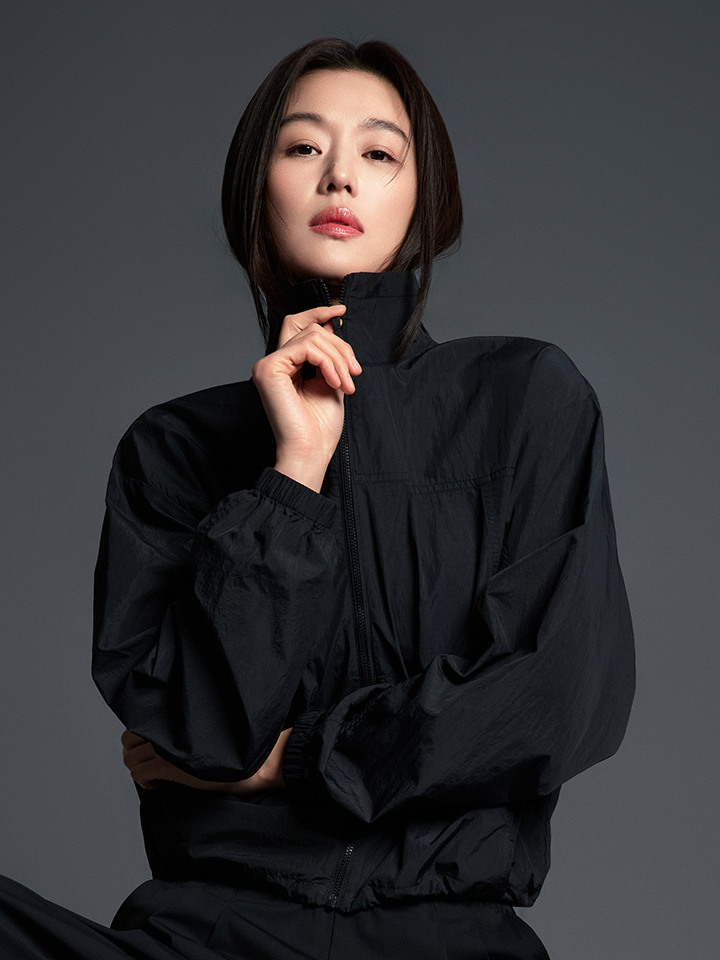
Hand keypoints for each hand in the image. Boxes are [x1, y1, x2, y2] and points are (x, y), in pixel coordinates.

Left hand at [121, 728, 291, 794]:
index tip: (150, 747)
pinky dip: (144, 782)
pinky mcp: (169, 766)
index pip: (140, 721)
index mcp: (179, 718)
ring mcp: (167, 748)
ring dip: (138, 768)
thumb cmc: (238, 751)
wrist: (257, 764)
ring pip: (130, 758)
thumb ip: (188, 731)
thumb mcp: (209, 736)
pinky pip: (139, 773)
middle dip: (133, 752)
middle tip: (149, 761)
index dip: (140, 736)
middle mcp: (169, 730)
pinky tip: (158, 785)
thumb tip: (164, 740)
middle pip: (129, 738)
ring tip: (154, 774)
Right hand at [252, 305, 360, 491]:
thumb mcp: (331, 381)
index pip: (298, 324)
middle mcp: (272, 362)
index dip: (319, 312)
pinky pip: (306, 347)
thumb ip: (329, 355)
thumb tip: (332, 323)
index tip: (343, 311)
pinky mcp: (269, 369)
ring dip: (339, 358)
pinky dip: (328, 362)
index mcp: (285, 365)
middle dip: (341, 347)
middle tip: (355, 374)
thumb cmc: (320, 426)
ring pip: (312, 336)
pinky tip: (335, 382)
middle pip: (311, 329)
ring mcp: (267, 365)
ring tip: (347, 384)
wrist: (310, 451)